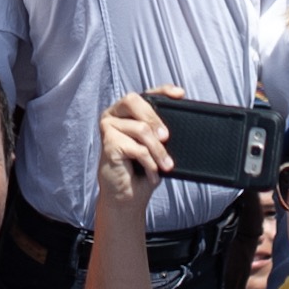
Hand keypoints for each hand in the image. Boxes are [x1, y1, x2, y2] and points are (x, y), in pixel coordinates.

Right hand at [95, 88, 173, 212]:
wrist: (127, 198)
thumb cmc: (141, 170)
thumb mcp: (155, 146)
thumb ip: (160, 131)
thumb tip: (176, 124)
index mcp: (128, 112)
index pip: (146, 94)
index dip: (163, 90)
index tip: (180, 95)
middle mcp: (115, 114)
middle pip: (134, 101)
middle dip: (154, 119)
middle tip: (167, 138)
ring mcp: (108, 127)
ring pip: (140, 129)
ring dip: (158, 151)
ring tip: (166, 166)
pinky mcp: (108, 143)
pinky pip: (137, 148)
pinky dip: (149, 163)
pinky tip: (152, 173)